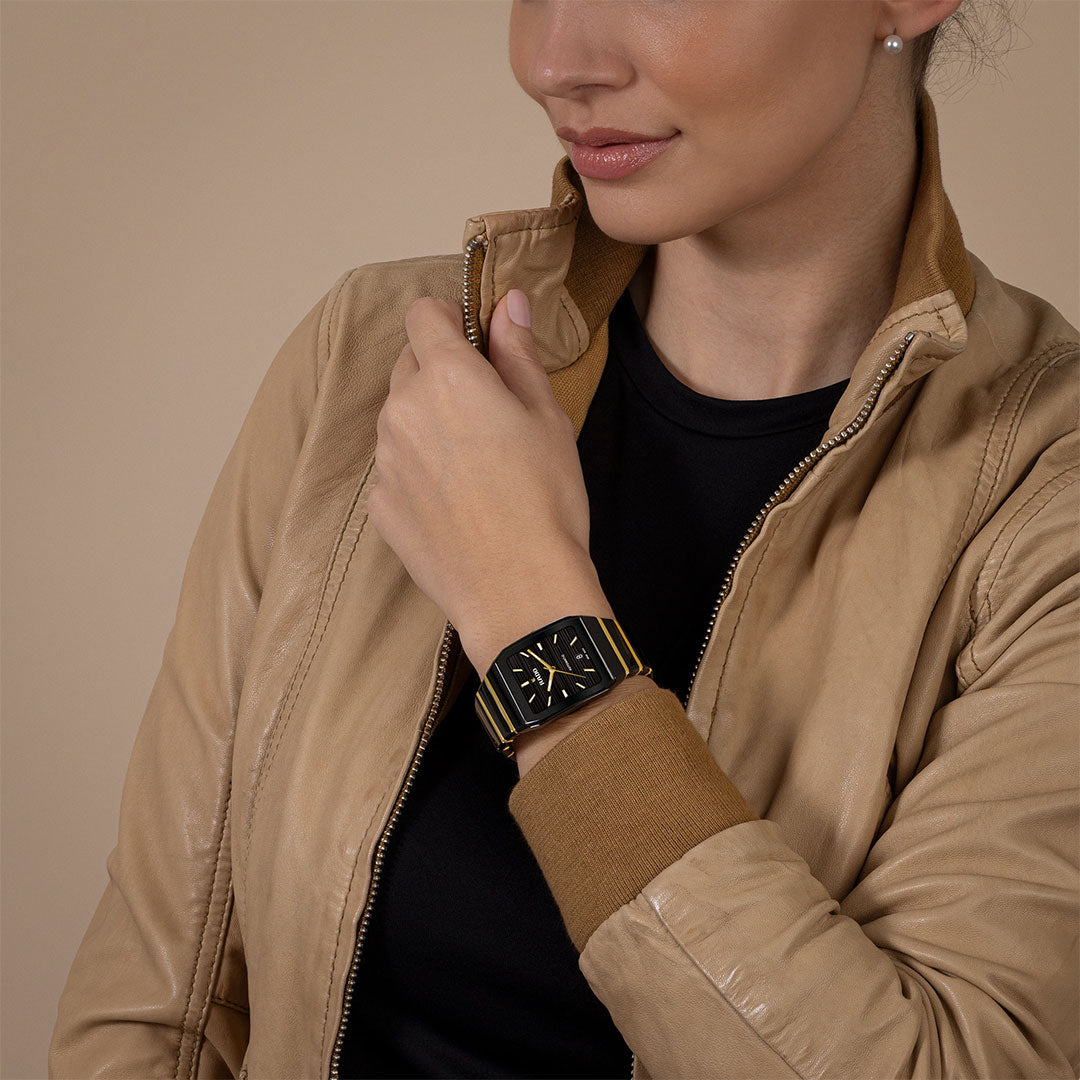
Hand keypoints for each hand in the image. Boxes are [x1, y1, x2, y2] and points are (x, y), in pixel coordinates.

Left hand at [368, 288, 604, 672]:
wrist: (520, 590)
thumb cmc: (545, 500)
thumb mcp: (546, 416)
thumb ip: (518, 352)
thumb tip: (508, 303)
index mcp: (448, 378)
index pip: (423, 315)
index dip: (449, 320)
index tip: (474, 342)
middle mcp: (403, 410)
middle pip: (409, 364)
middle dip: (440, 373)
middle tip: (488, 412)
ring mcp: (385, 460)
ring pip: (399, 417)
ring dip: (427, 422)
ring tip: (475, 464)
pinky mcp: (380, 504)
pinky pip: (394, 467)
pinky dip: (417, 470)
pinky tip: (457, 501)